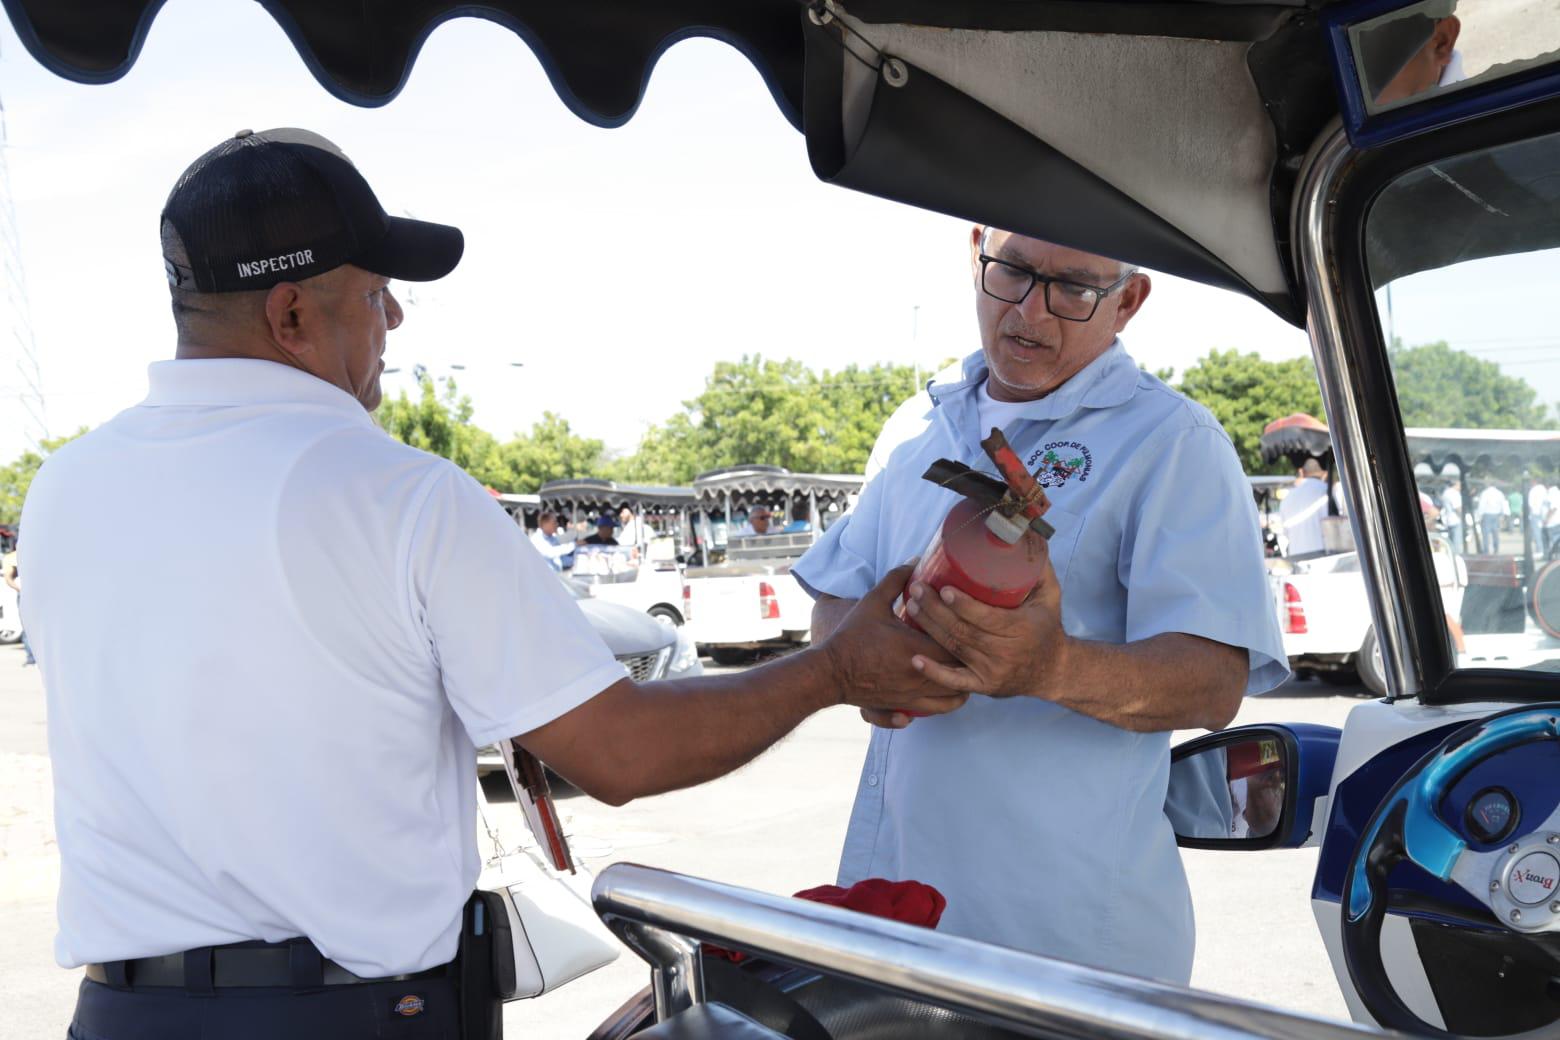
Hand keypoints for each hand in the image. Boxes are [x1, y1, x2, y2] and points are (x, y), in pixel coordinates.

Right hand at [820, 564, 968, 718]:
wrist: (829, 672)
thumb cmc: (852, 636)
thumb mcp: (873, 603)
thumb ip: (896, 580)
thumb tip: (916, 560)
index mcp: (917, 648)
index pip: (957, 644)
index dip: (967, 637)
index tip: (969, 628)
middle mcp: (920, 675)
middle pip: (960, 673)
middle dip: (968, 663)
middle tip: (973, 650)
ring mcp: (912, 695)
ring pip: (952, 699)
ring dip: (961, 687)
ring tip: (964, 675)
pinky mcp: (902, 707)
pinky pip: (931, 712)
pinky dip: (941, 706)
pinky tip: (942, 697)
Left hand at [902, 551, 1065, 698]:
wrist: (1053, 670)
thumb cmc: (1046, 625)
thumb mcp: (1050, 595)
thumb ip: (1038, 567)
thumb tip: (1024, 533)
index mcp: (1022, 629)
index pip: (988, 619)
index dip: (964, 606)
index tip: (944, 589)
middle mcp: (1006, 653)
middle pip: (964, 632)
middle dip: (936, 611)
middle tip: (917, 589)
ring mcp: (993, 672)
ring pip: (955, 650)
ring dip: (929, 629)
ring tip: (911, 607)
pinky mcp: (983, 685)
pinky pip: (956, 682)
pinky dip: (935, 673)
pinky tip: (915, 660)